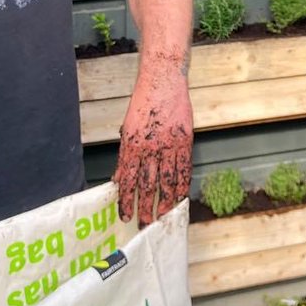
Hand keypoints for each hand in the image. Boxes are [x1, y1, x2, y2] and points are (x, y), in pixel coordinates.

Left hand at [115, 72, 192, 225]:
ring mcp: (169, 144)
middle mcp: (150, 147)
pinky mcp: (185, 140)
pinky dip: (182, 185)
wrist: (162, 81)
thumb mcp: (127, 129)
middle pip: (147, 185)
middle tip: (144, 224)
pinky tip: (179, 197)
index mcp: (132, 144)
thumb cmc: (143, 104)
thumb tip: (120, 180)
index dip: (126, 201)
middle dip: (145, 208)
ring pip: (167, 181)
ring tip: (162, 216)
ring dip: (165, 202)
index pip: (128, 180)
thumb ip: (125, 156)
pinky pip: (184, 169)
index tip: (125, 216)